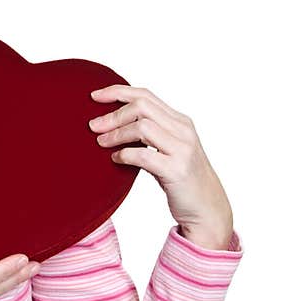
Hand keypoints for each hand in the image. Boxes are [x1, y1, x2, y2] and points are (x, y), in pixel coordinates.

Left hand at [88, 85, 233, 249]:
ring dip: (117, 133)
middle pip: (142, 106)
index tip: (94, 96)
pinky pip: (144, 155)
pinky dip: (125, 154)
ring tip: (101, 142)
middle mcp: (183, 131)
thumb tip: (111, 123)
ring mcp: (182, 150)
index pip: (145, 95)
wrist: (207, 209)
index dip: (118, 92)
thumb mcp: (167, 149)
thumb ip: (149, 134)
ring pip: (142, 126)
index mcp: (180, 122)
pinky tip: (116, 159)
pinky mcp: (177, 170)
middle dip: (113, 114)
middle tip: (93, 125)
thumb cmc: (181, 179)